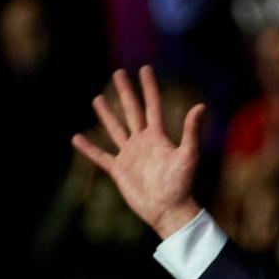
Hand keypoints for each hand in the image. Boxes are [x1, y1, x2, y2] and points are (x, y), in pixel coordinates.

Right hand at [71, 66, 207, 239]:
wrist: (168, 209)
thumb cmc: (182, 184)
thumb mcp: (189, 155)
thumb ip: (191, 131)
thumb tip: (201, 106)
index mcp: (158, 136)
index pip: (152, 105)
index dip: (149, 87)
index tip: (144, 69)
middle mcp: (143, 141)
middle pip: (132, 110)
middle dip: (125, 92)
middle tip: (118, 73)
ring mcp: (130, 155)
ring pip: (115, 129)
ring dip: (107, 114)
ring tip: (97, 98)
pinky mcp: (119, 170)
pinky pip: (100, 156)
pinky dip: (88, 148)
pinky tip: (77, 138)